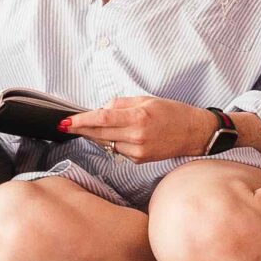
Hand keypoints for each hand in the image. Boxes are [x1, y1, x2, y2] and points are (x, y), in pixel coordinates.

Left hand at [59, 95, 216, 161]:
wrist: (194, 133)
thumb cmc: (172, 112)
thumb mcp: (146, 100)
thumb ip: (121, 104)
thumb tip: (101, 109)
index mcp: (138, 117)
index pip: (102, 118)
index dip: (81, 120)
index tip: (66, 121)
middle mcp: (136, 136)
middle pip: (99, 133)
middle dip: (82, 129)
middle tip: (67, 125)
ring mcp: (138, 151)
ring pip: (107, 142)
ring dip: (101, 134)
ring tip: (108, 125)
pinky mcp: (139, 160)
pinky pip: (119, 150)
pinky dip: (116, 141)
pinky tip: (125, 135)